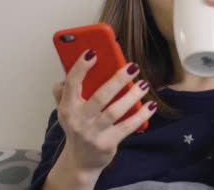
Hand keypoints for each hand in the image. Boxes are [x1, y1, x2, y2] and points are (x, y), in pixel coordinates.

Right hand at [51, 49, 156, 172]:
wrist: (80, 162)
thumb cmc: (77, 129)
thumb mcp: (66, 111)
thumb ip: (63, 93)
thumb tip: (63, 77)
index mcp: (67, 107)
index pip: (71, 83)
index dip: (81, 67)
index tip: (93, 52)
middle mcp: (78, 120)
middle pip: (100, 97)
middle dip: (117, 80)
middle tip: (132, 67)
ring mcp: (93, 133)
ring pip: (115, 111)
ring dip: (132, 96)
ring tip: (144, 84)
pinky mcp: (107, 144)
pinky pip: (127, 127)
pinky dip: (140, 115)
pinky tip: (150, 105)